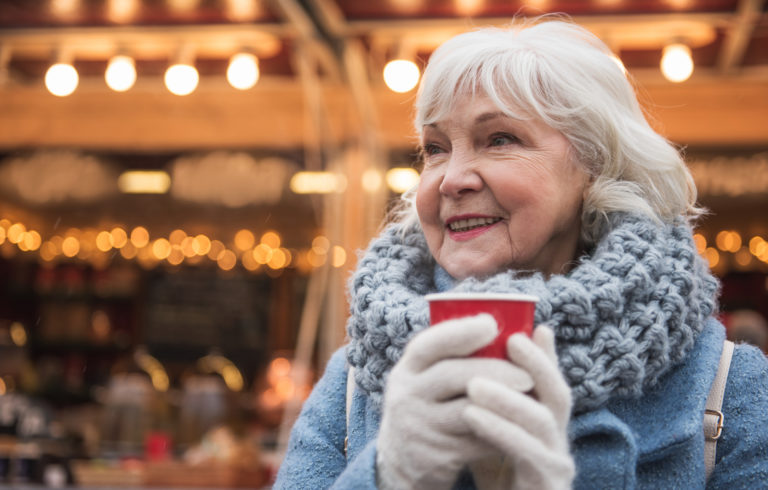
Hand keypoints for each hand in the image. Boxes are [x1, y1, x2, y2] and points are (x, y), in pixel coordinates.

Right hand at [376, 314, 533, 489]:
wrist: (404, 464)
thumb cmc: (429, 407)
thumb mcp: (427, 379)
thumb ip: (454, 357)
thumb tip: (505, 324)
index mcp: (408, 369)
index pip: (428, 344)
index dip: (460, 331)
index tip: (491, 324)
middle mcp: (406, 395)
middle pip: (452, 375)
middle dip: (495, 370)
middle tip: (528, 375)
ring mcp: (419, 427)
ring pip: (468, 411)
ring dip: (503, 404)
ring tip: (532, 400)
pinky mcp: (436, 455)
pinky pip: (476, 442)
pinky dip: (500, 432)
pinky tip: (518, 427)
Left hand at [464, 326, 573, 489]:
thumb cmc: (494, 479)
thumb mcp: (489, 436)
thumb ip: (486, 404)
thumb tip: (468, 363)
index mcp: (549, 428)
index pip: (553, 385)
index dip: (545, 357)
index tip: (528, 329)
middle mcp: (559, 443)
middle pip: (559, 396)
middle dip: (537, 364)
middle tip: (511, 341)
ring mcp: (557, 466)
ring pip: (542, 422)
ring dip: (508, 397)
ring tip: (474, 382)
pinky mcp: (548, 486)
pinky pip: (527, 454)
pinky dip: (499, 430)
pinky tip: (472, 415)